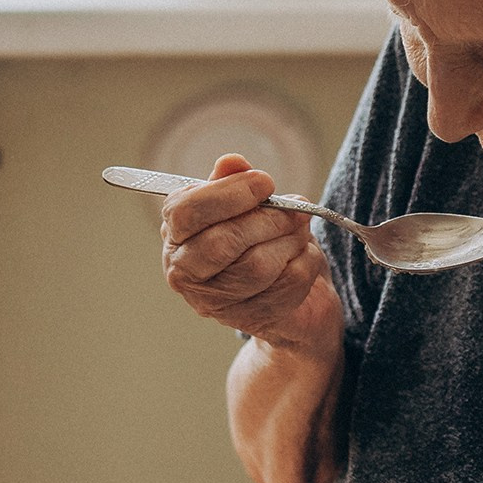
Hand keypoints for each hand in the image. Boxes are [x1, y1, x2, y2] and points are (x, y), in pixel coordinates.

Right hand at [161, 153, 338, 349]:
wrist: (289, 296)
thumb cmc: (258, 240)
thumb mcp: (243, 204)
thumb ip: (233, 181)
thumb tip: (232, 163)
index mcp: (176, 234)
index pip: (186, 212)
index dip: (229, 193)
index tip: (265, 183)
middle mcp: (185, 272)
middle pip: (221, 243)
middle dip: (267, 219)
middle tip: (293, 209)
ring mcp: (215, 302)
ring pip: (257, 266)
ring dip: (290, 240)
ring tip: (300, 229)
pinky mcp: (250, 320)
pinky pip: (287, 284)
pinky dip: (306, 261)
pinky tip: (304, 255)